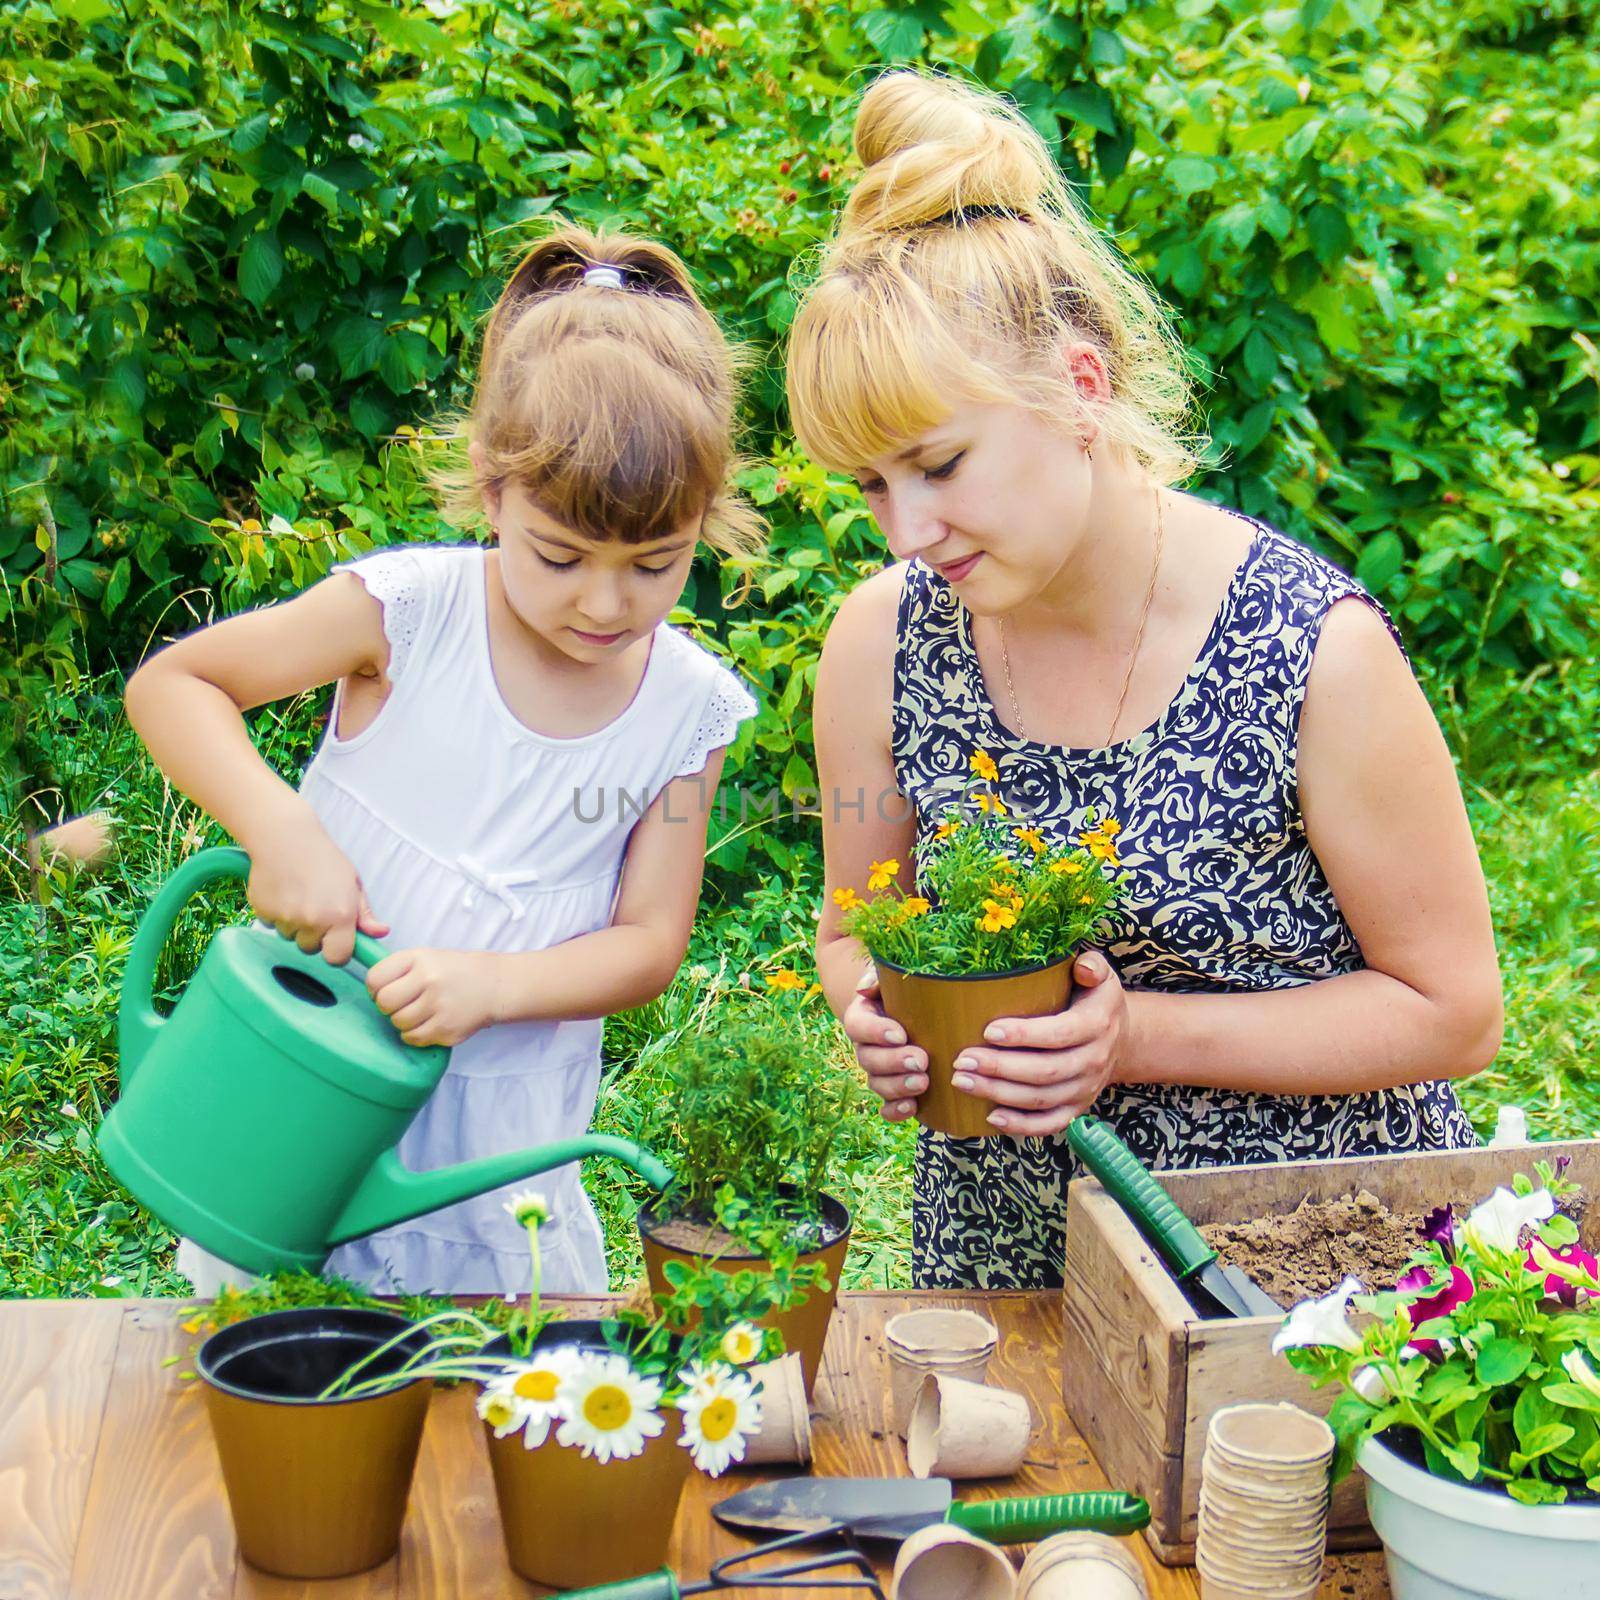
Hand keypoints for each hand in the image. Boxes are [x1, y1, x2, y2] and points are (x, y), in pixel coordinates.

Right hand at [243, 808, 388, 965]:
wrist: (285, 838)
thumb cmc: (323, 858)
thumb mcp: (353, 883)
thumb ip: (365, 913)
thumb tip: (381, 933)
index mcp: (340, 916)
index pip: (337, 958)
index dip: (337, 951)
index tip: (336, 940)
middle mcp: (313, 921)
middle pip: (311, 949)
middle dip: (314, 935)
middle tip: (316, 907)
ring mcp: (286, 918)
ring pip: (290, 937)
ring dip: (294, 925)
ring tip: (299, 895)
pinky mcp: (263, 912)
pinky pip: (271, 926)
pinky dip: (276, 914)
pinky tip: (283, 892)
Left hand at [365, 947, 503, 1047]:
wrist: (493, 986)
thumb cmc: (454, 972)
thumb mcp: (426, 957)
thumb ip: (397, 969)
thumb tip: (370, 990)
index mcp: (419, 958)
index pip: (375, 978)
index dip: (375, 988)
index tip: (385, 990)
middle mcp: (429, 980)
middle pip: (385, 1003)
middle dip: (388, 1007)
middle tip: (401, 1004)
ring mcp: (439, 1006)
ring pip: (398, 1023)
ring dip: (403, 1021)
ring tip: (418, 1012)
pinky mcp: (446, 1029)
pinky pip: (413, 1038)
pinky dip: (414, 1034)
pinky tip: (426, 1023)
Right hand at [840, 963, 927, 1122]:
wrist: (919, 1011)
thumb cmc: (907, 991)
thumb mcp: (893, 978)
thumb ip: (879, 977)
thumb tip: (864, 988)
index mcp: (863, 1018)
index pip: (859, 1026)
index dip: (876, 1032)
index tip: (901, 1033)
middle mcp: (866, 1047)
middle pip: (868, 1059)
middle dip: (893, 1062)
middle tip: (921, 1059)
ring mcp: (879, 1072)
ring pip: (877, 1085)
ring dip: (898, 1086)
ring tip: (923, 1082)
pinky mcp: (894, 1092)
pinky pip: (886, 1108)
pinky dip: (896, 1111)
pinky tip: (913, 1107)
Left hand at [950, 950, 1131, 1137]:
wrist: (1122, 1039)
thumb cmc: (1096, 1000)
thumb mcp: (1101, 976)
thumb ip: (1091, 965)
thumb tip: (1082, 966)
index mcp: (1098, 1024)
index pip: (1060, 1033)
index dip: (1024, 1035)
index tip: (988, 1031)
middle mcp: (1094, 1060)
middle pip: (1046, 1071)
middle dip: (1000, 1068)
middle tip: (962, 1060)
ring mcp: (1086, 1089)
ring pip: (1042, 1099)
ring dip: (1000, 1094)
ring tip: (962, 1081)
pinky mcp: (1077, 1109)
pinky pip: (1049, 1124)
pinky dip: (1021, 1125)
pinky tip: (991, 1117)